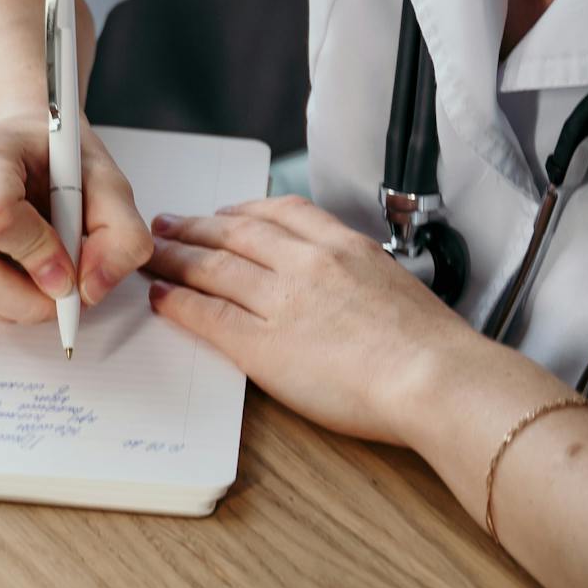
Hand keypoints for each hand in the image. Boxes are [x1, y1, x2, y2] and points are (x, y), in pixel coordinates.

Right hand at [0, 112, 153, 321]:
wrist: (13, 142)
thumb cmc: (53, 156)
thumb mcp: (104, 178)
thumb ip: (119, 231)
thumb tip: (90, 290)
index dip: (36, 254)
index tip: (68, 270)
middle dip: (29, 298)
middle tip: (67, 293)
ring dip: (17, 301)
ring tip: (47, 273)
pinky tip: (19, 269)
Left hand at [144, 195, 476, 443]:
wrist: (434, 377)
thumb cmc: (430, 346)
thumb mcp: (397, 285)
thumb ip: (360, 276)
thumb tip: (346, 289)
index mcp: (343, 245)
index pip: (280, 211)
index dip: (242, 210)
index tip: (224, 213)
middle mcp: (306, 262)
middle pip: (235, 232)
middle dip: (195, 226)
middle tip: (168, 224)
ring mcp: (281, 300)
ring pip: (212, 266)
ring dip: (175, 258)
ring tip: (153, 257)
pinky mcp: (262, 343)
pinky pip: (206, 313)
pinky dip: (178, 301)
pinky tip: (162, 298)